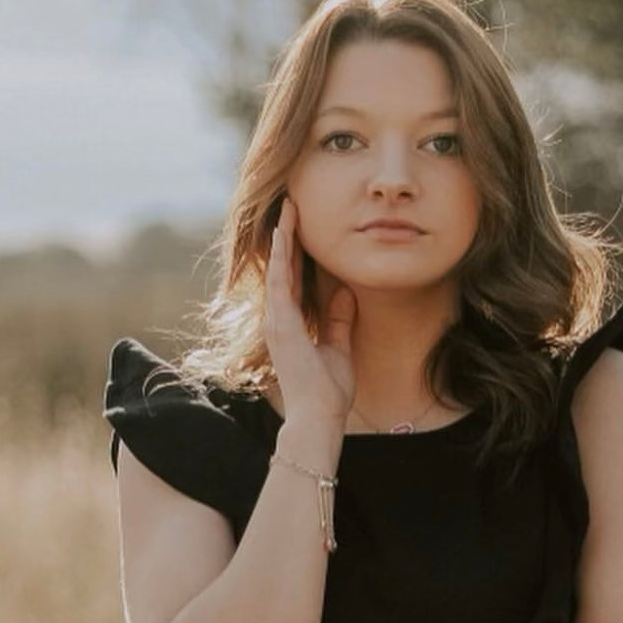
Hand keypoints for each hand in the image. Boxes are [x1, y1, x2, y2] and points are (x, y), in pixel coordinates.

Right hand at [264, 196, 356, 425]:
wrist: (318, 418)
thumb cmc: (327, 392)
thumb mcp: (339, 349)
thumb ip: (339, 321)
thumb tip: (345, 293)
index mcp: (292, 325)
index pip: (294, 280)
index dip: (297, 252)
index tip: (302, 226)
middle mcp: (280, 319)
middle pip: (283, 268)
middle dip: (288, 236)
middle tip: (292, 204)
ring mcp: (278, 321)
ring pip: (279, 268)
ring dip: (283, 237)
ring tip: (289, 208)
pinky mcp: (282, 325)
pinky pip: (280, 282)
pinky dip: (282, 257)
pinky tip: (285, 234)